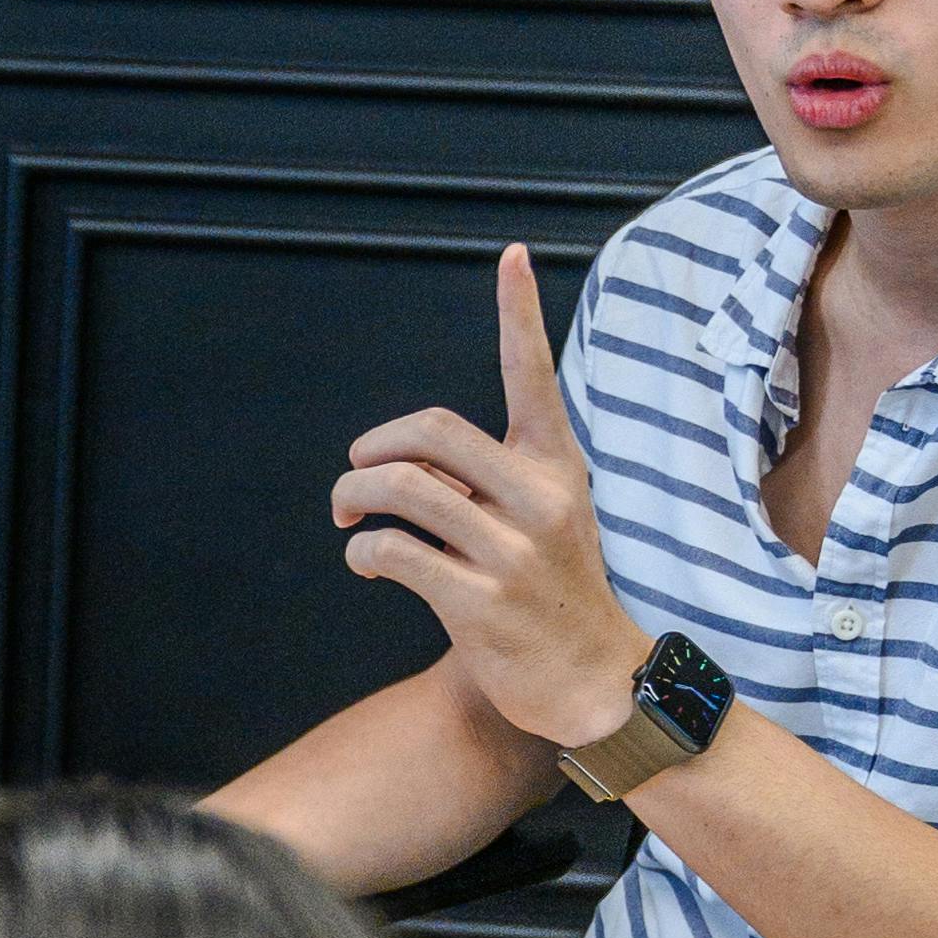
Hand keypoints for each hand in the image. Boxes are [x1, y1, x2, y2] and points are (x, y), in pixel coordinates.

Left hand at [329, 246, 645, 753]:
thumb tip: (400, 460)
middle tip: (355, 474)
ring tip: (347, 519)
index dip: (519, 312)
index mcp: (556, 465)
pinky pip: (393, 553)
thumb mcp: (541, 517)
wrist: (590, 684)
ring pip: (401, 491)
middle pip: (431, 430)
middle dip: (373, 448)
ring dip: (352, 500)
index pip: (533, 374)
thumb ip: (481, 479)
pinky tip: (366, 562)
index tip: (513, 253)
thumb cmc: (550, 590)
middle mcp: (539, 498)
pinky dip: (363, 552)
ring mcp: (512, 551)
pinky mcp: (480, 603)